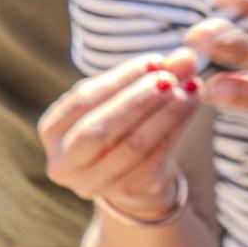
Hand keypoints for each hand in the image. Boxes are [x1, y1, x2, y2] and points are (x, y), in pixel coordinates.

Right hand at [39, 51, 201, 219]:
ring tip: (191, 88)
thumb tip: (186, 55)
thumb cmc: (128, 124)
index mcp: (54, 130)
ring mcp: (93, 183)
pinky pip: (155, 158)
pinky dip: (176, 128)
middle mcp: (65, 162)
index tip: (155, 61)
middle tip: (170, 78)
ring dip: (165, 114)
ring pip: (132, 146)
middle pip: (99, 130)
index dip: (120, 79)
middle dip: (136, 101)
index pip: (83, 100)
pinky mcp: (129, 191)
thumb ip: (153, 74)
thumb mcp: (131, 96)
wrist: (140, 176)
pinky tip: (193, 105)